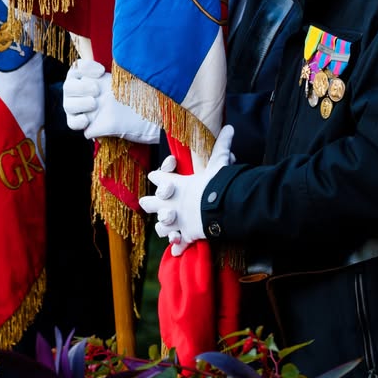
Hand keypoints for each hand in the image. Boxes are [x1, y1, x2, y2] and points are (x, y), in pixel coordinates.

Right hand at [62, 59, 159, 143]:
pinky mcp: (78, 122)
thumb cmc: (124, 89)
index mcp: (83, 74)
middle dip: (82, 87)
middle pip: (69, 87)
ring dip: (80, 103)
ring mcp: (75, 107)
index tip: (102, 71)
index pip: (77, 67)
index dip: (87, 68)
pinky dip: (78, 121)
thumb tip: (124, 53)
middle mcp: (75, 90)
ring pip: (68, 105)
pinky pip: (72, 123)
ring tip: (94, 103)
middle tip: (97, 89)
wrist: (132, 112)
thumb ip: (119, 66)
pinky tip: (86, 120)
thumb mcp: (123, 77)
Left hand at [139, 125, 234, 255]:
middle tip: (148, 202)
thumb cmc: (217, 183)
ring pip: (161, 226)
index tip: (158, 174)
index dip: (159, 175)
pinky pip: (179, 244)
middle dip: (150, 203)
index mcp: (175, 185)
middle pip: (149, 203)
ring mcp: (178, 221)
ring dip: (163, 226)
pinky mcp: (187, 235)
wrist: (220, 208)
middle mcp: (171, 203)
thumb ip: (222, 145)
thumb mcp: (219, 162)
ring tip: (166, 227)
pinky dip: (178, 247)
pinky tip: (176, 250)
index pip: (158, 177)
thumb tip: (230, 127)